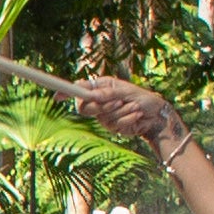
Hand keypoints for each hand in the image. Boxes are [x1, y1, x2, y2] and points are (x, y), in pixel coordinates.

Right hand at [71, 77, 189, 161]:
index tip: (57, 96)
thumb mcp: (125, 91)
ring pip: (102, 117)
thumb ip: (107, 94)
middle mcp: (100, 100)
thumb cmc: (143, 98)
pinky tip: (136, 117)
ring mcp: (104, 115)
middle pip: (85, 107)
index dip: (66, 92)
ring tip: (134, 108)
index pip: (79, 89)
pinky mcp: (112, 127)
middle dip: (102, 106)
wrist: (156, 115)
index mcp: (101, 87)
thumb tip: (91, 95)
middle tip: (118, 102)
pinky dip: (126, 120)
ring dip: (121, 112)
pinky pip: (113, 125)